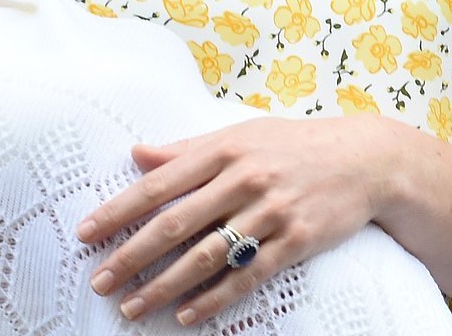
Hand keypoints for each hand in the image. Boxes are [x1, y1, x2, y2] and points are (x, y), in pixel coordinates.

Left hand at [77, 113, 399, 325]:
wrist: (365, 159)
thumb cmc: (295, 145)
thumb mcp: (242, 135)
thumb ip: (188, 149)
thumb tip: (136, 154)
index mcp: (226, 149)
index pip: (160, 182)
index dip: (119, 209)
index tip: (86, 233)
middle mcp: (246, 178)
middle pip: (177, 222)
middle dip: (132, 255)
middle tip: (100, 281)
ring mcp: (272, 210)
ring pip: (207, 255)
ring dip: (165, 285)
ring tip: (132, 306)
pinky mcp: (296, 239)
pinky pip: (248, 275)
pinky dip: (215, 298)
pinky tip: (187, 315)